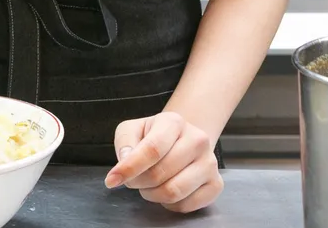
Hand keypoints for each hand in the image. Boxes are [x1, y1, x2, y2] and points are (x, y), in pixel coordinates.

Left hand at [104, 112, 221, 212]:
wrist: (182, 141)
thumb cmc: (153, 136)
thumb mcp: (132, 129)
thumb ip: (125, 142)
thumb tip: (125, 160)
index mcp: (174, 122)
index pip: (152, 149)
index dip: (129, 168)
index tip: (112, 180)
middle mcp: (198, 140)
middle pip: (160, 174)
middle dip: (138, 182)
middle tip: (133, 179)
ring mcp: (210, 163)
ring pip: (173, 192)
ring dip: (152, 195)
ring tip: (148, 185)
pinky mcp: (216, 184)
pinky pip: (186, 205)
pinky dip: (169, 205)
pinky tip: (166, 190)